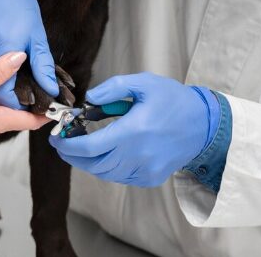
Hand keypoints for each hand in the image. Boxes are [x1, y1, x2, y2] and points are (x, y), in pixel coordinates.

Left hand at [49, 72, 219, 187]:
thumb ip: (113, 88)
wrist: (204, 123)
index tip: (56, 139)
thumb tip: (89, 100)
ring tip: (80, 148)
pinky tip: (105, 154)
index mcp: (133, 131)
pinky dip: (107, 169)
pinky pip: (121, 177)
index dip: (68, 146)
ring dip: (88, 163)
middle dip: (73, 156)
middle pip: (93, 164)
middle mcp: (138, 155)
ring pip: (105, 173)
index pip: (89, 147)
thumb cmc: (173, 100)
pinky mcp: (151, 177)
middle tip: (63, 144)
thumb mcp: (143, 83)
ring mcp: (145, 169)